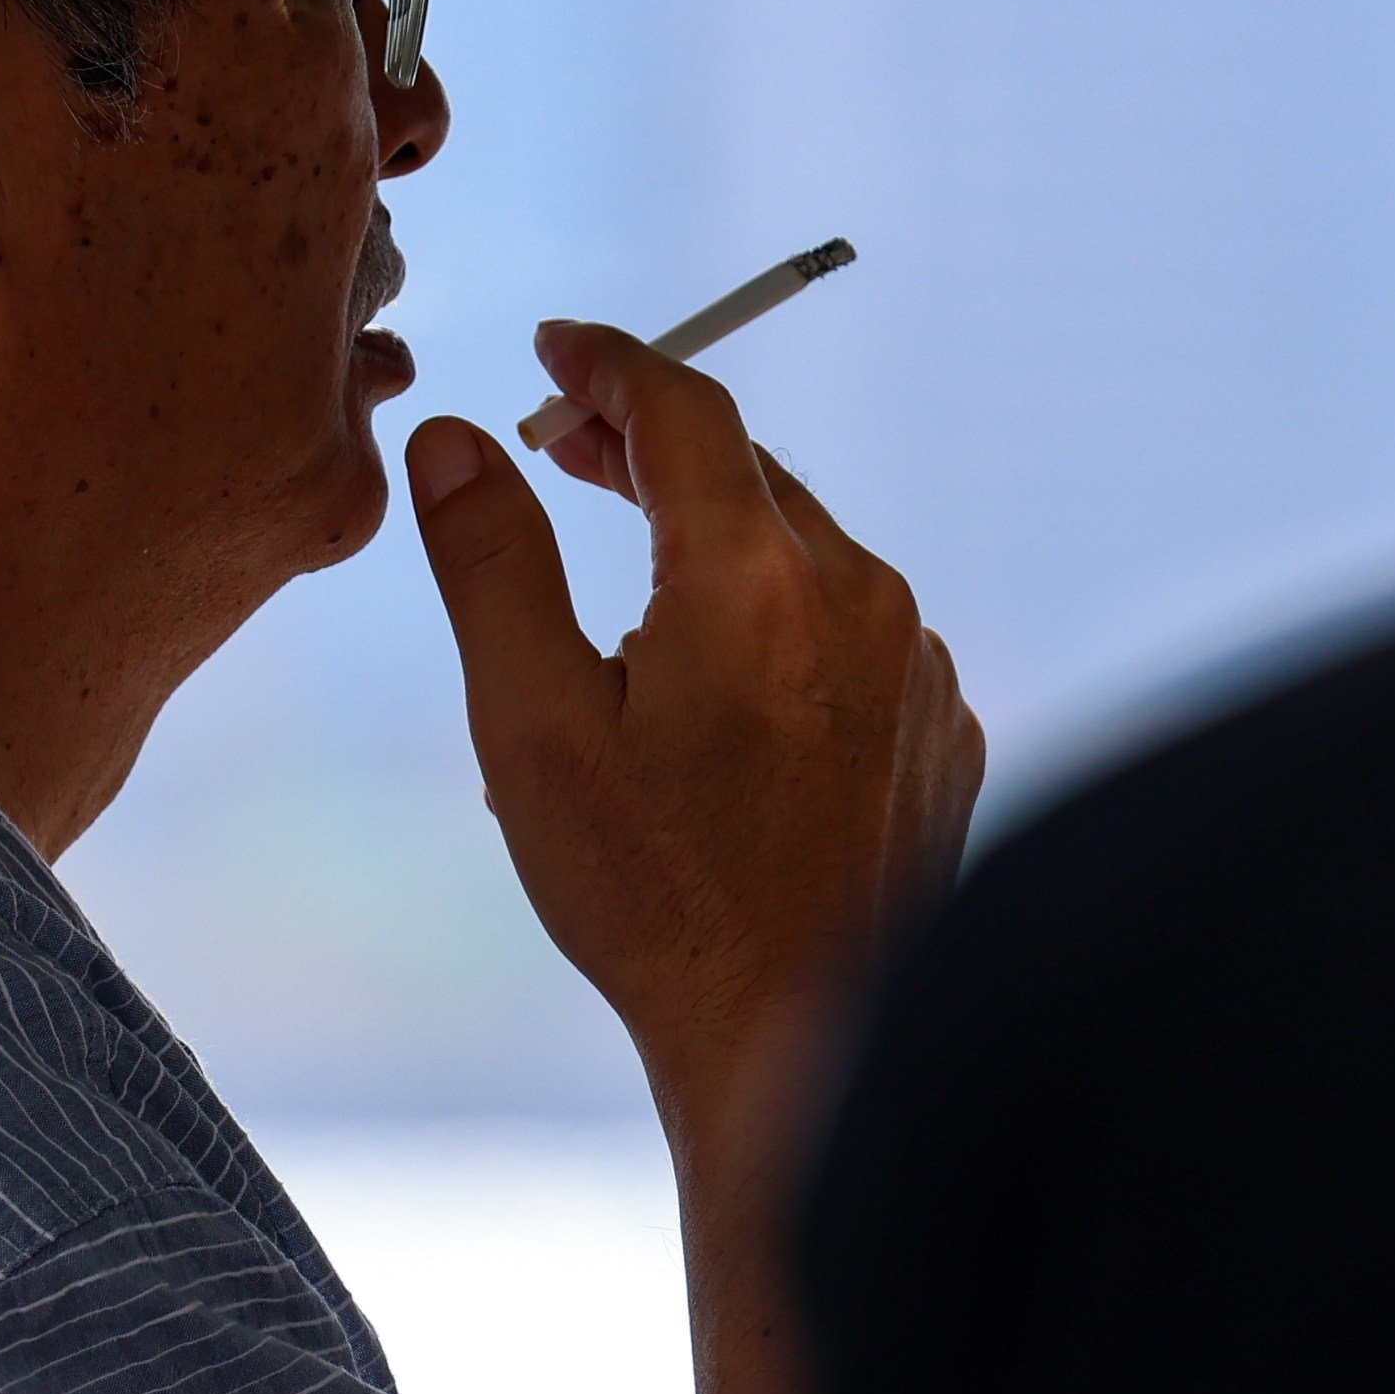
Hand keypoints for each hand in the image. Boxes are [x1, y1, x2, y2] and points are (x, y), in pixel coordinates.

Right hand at [404, 322, 980, 1393]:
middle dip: (648, 444)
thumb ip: (490, 561)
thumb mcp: (533, 726)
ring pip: (803, 553)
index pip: (683, 407)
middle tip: (559, 443)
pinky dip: (782, 620)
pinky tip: (723, 682)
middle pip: (746, 472)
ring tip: (631, 562)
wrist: (810, 1044)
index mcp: (754, 576)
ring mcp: (915, 666)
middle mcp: (859, 597)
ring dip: (717, 535)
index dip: (608, 362)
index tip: (552, 349)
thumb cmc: (658, 897)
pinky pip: (853, 634)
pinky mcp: (942, 731)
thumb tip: (452, 437)